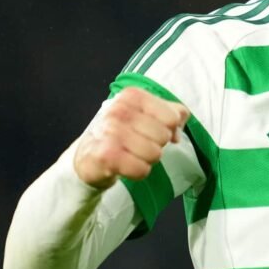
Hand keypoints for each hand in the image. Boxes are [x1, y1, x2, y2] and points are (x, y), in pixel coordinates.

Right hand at [73, 87, 189, 189]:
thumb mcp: (146, 115)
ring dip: (147, 160)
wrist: (88, 155)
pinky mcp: (105, 156)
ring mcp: (110, 132)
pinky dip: (138, 172)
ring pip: (154, 154)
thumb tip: (180, 123)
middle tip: (138, 145)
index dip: (168, 129)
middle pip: (164, 137)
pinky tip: (125, 165)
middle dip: (156, 145)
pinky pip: (141, 170)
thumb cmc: (122, 133)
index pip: (172, 117)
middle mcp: (119, 110)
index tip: (152, 130)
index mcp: (132, 96)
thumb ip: (171, 113)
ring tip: (131, 154)